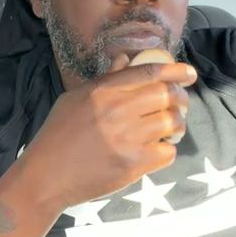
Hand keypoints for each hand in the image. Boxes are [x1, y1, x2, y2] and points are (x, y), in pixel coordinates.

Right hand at [23, 49, 196, 208]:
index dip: (175, 69)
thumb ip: (104, 79)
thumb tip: (126, 59)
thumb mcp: (74, 99)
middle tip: (180, 104)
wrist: (46, 177)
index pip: (149, 72)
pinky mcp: (133, 164)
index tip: (189, 73)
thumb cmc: (57, 136)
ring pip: (172, 123)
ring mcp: (127, 138)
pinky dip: (167, 150)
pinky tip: (157, 150)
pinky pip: (167, 151)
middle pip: (166, 94)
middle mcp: (117, 111)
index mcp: (103, 91)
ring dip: (177, 125)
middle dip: (180, 98)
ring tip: (171, 129)